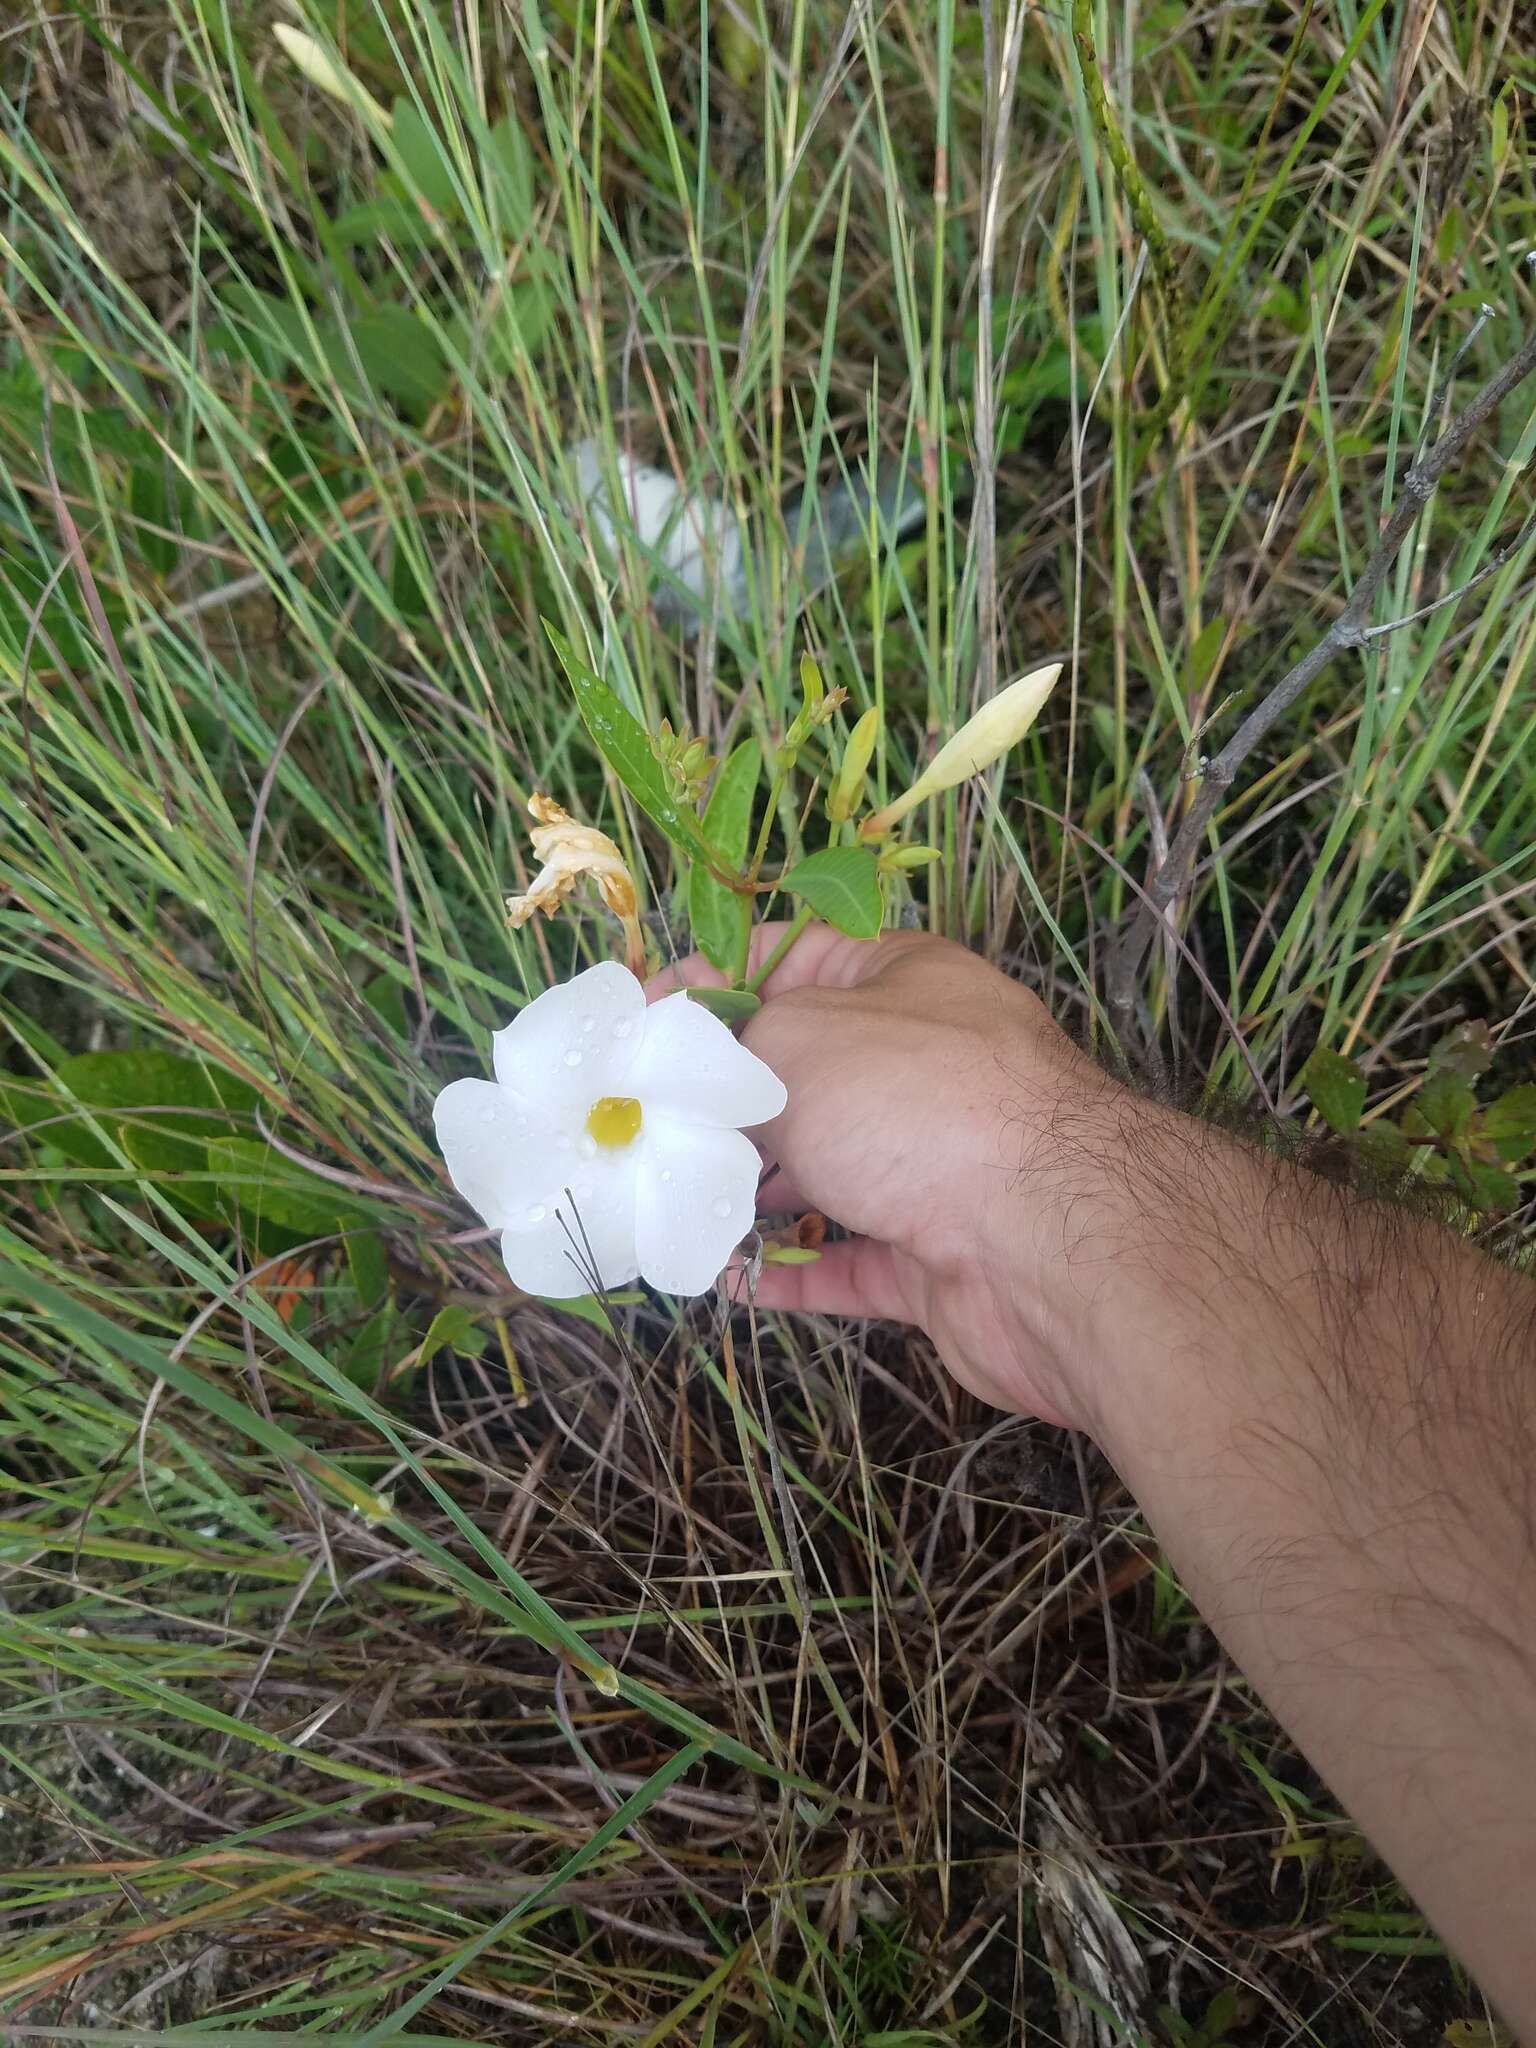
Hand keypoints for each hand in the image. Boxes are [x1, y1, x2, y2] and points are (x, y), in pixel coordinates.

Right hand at [649, 922, 1131, 1424]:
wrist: (1048, 1241)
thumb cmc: (918, 1104)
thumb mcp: (798, 1038)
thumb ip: (730, 1048)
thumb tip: (692, 1076)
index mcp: (906, 980)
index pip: (795, 957)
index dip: (714, 980)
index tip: (642, 1021)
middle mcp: (926, 1065)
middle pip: (805, 1073)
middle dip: (724, 1099)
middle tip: (637, 1122)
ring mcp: (936, 1165)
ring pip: (824, 1171)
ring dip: (749, 1189)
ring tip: (665, 1197)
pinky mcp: (937, 1256)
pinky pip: (846, 1259)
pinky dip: (787, 1268)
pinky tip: (724, 1275)